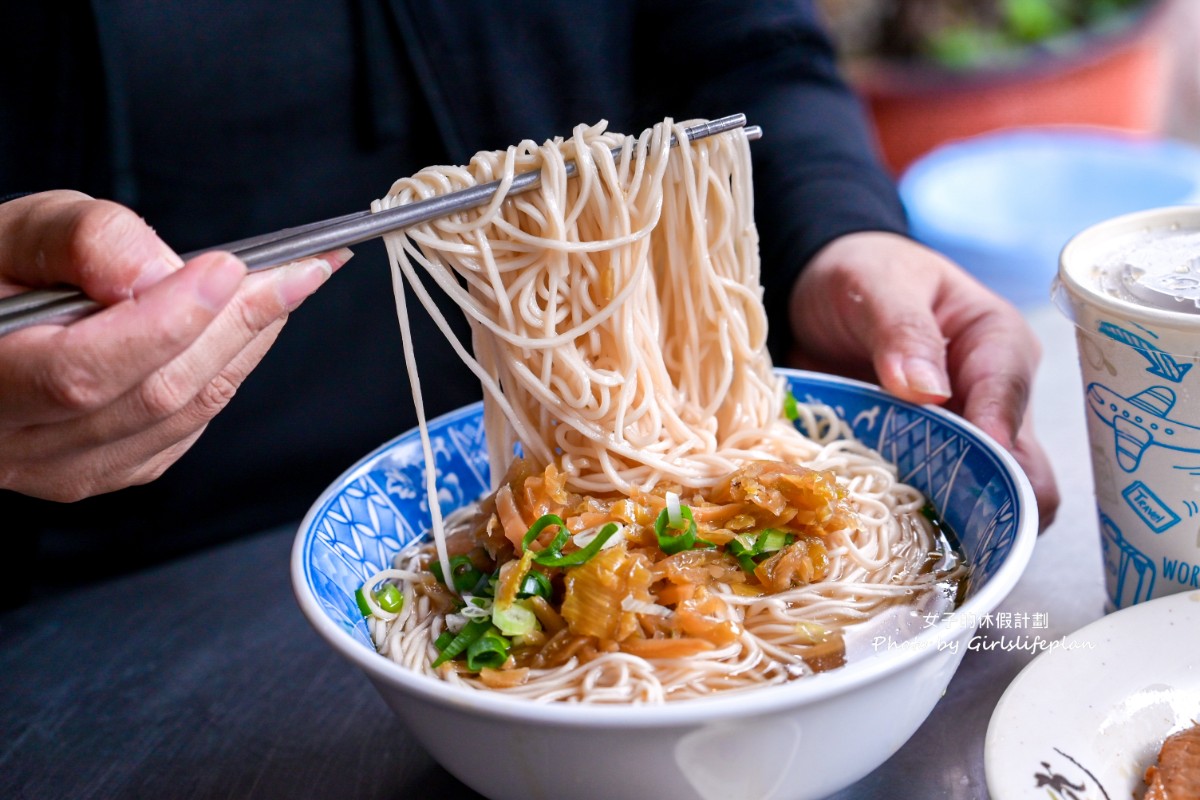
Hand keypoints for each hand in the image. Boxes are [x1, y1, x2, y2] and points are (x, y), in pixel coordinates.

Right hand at [0, 190, 350, 500]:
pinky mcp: (105, 471)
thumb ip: (82, 242)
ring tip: (291, 287)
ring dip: (246, 346)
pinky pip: (183, 431)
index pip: (84, 373)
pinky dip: (226, 373)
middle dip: (237, 326)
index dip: (168, 322)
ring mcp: (63, 468)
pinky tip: (250, 328)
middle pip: (152, 396)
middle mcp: (17, 443)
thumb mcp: (16, 234)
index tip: (229, 268)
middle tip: (299, 271)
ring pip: (180, 417)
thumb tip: (161, 270)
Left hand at [787, 231, 1059, 529]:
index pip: (1011, 398)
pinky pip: (932, 507)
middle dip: (987, 499)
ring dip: (949, 519)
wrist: (816, 291)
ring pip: (982, 500)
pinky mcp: (918, 463)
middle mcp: (991, 401)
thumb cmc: (861, 273)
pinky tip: (885, 531)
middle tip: (937, 517)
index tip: (965, 462)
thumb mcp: (876, 283)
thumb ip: (902, 328)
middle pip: (1020, 470)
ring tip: (905, 531)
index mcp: (998, 345)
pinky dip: (914, 522)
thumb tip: (926, 388)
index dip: (993, 435)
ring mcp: (957, 439)